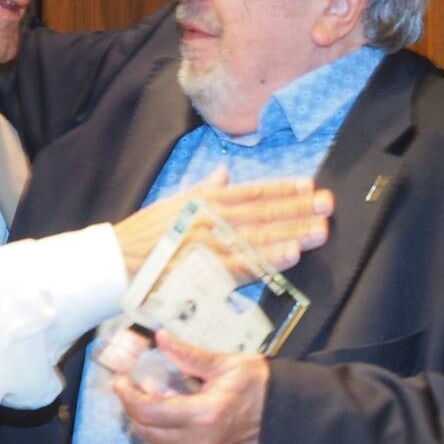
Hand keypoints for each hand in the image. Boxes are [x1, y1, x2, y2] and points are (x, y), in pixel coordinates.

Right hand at [111, 168, 332, 277]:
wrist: (115, 262)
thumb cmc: (143, 235)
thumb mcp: (172, 203)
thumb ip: (203, 189)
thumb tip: (224, 173)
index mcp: (204, 201)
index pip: (251, 193)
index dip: (281, 190)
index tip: (309, 187)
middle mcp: (210, 218)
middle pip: (261, 214)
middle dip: (297, 210)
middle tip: (328, 207)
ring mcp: (209, 244)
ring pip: (258, 238)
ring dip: (291, 233)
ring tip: (320, 231)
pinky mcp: (205, 270)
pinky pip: (243, 265)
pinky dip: (268, 260)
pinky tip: (291, 255)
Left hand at [113, 331, 269, 443]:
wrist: (290, 414)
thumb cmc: (261, 384)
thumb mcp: (225, 363)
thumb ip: (188, 355)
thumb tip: (159, 339)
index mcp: (205, 415)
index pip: (147, 411)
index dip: (127, 395)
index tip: (120, 379)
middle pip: (147, 430)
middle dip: (133, 407)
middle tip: (133, 386)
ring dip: (149, 424)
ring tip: (154, 399)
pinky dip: (166, 438)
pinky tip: (174, 417)